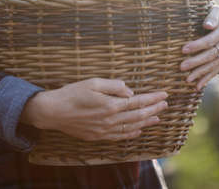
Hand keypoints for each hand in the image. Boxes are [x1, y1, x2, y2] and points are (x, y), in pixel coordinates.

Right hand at [21, 78, 167, 140]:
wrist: (53, 111)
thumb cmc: (72, 93)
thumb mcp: (92, 82)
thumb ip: (113, 86)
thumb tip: (130, 91)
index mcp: (110, 105)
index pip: (138, 102)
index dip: (152, 98)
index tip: (164, 94)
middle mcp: (110, 120)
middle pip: (138, 116)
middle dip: (154, 109)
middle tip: (165, 104)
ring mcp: (104, 130)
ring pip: (132, 128)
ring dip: (147, 122)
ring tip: (158, 118)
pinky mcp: (98, 136)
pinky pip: (120, 136)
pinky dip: (132, 134)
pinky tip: (139, 130)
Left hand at [180, 5, 218, 89]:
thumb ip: (213, 16)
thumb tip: (207, 25)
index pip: (210, 40)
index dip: (197, 45)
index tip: (183, 49)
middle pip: (211, 55)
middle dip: (196, 62)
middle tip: (182, 67)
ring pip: (214, 65)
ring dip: (200, 73)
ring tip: (187, 79)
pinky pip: (217, 70)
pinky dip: (207, 78)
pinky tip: (198, 86)